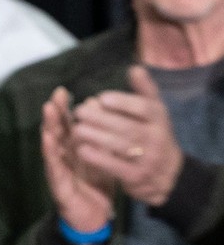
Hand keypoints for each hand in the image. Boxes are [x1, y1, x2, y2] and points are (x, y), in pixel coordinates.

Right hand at [41, 86, 113, 234]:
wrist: (94, 218)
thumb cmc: (96, 187)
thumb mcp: (103, 158)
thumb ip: (101, 140)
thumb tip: (102, 116)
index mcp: (76, 151)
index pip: (68, 126)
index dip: (64, 109)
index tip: (63, 91)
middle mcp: (64, 158)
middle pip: (58, 132)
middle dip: (55, 113)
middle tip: (55, 94)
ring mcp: (59, 171)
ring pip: (52, 146)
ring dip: (49, 126)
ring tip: (48, 110)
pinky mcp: (59, 185)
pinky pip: (54, 167)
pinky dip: (50, 152)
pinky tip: (48, 139)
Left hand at [70, 66, 183, 208]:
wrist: (167, 175)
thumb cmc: (154, 136)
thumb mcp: (155, 114)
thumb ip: (145, 92)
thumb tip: (134, 68)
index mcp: (160, 119)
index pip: (143, 107)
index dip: (123, 102)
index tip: (101, 97)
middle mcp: (156, 137)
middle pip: (127, 126)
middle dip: (101, 118)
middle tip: (79, 112)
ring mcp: (147, 158)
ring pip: (120, 146)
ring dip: (96, 136)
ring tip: (76, 129)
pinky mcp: (136, 176)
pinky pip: (115, 166)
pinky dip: (98, 158)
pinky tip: (81, 150)